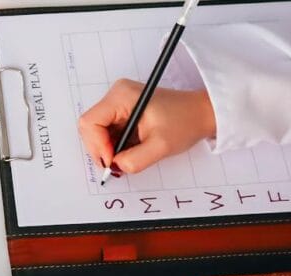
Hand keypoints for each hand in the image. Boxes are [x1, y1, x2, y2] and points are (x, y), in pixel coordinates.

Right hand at [78, 79, 214, 173]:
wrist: (201, 114)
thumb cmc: (185, 122)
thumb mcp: (160, 146)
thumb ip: (134, 160)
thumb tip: (115, 166)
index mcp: (122, 96)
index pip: (90, 122)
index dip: (97, 146)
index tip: (112, 160)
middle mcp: (116, 95)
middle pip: (90, 127)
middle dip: (100, 149)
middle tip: (117, 164)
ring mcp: (118, 102)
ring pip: (96, 131)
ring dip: (108, 149)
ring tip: (127, 156)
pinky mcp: (122, 111)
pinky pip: (106, 131)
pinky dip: (113, 145)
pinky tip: (129, 150)